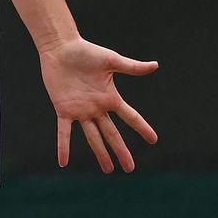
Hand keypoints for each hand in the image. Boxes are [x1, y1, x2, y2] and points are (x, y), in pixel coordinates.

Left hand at [38, 37, 158, 172]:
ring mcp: (81, 111)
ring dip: (100, 153)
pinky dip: (63, 147)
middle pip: (112, 134)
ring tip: (109, 170)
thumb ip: (132, 67)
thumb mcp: (111, 60)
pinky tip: (63, 162)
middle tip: (130, 168)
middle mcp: (97, 107)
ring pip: (93, 137)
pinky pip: (64, 132)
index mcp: (110, 97)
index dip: (142, 128)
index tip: (153, 140)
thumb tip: (156, 65)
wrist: (61, 48)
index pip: (130, 116)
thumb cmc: (86, 51)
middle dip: (121, 151)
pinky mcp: (64, 110)